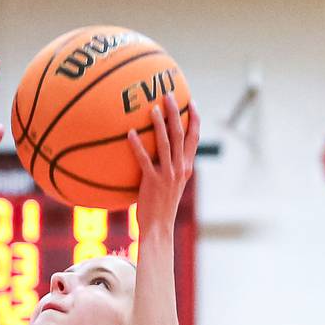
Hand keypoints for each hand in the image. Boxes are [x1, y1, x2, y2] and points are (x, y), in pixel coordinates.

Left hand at [127, 91, 199, 234]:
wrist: (158, 229)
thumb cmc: (160, 209)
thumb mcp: (170, 187)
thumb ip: (167, 170)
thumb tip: (156, 155)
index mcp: (186, 168)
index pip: (194, 140)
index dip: (194, 120)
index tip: (191, 103)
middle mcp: (180, 169)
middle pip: (181, 135)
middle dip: (176, 113)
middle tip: (168, 95)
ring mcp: (167, 175)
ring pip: (166, 143)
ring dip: (160, 124)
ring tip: (152, 108)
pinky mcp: (153, 182)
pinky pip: (144, 160)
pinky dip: (137, 146)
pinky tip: (129, 133)